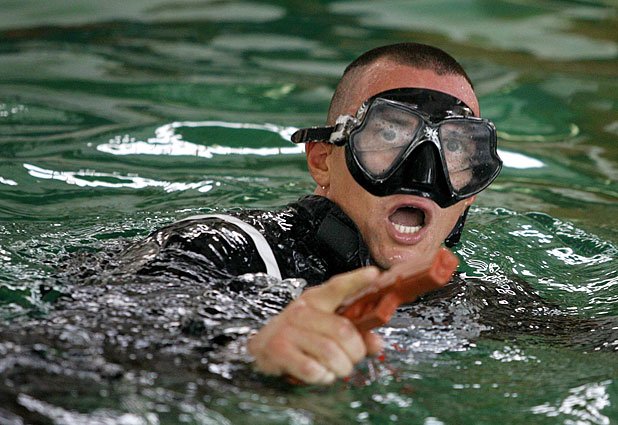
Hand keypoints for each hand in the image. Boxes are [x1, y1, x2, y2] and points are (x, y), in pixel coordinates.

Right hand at [248, 267, 382, 383]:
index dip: (356, 280)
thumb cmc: (299, 335)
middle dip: (355, 351)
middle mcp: (301, 311)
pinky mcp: (278, 350)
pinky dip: (322, 377)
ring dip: (340, 367)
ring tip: (337, 368)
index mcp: (316, 299)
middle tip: (354, 357)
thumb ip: (355, 333)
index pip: (337, 286)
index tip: (373, 274)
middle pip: (343, 331)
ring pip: (330, 353)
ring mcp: (288, 330)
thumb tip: (376, 343)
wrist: (262, 346)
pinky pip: (312, 369)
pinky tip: (320, 373)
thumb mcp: (325, 326)